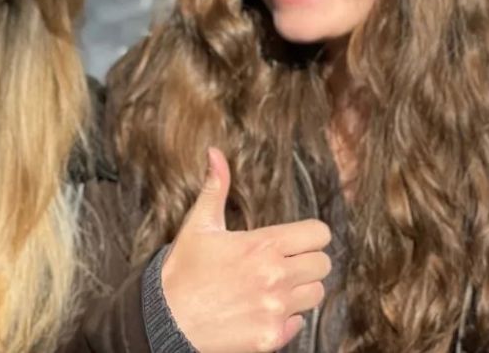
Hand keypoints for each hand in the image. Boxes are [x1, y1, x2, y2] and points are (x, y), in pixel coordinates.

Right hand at [161, 148, 331, 352]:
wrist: (165, 323)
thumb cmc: (181, 273)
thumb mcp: (198, 226)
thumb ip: (215, 188)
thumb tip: (215, 154)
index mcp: (262, 246)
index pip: (319, 234)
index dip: (311, 234)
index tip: (298, 239)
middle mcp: (275, 278)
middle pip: (324, 265)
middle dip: (308, 261)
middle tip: (288, 262)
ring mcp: (275, 310)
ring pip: (316, 294)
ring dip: (301, 289)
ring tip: (277, 286)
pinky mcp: (271, 338)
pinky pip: (299, 323)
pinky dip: (288, 317)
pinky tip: (266, 309)